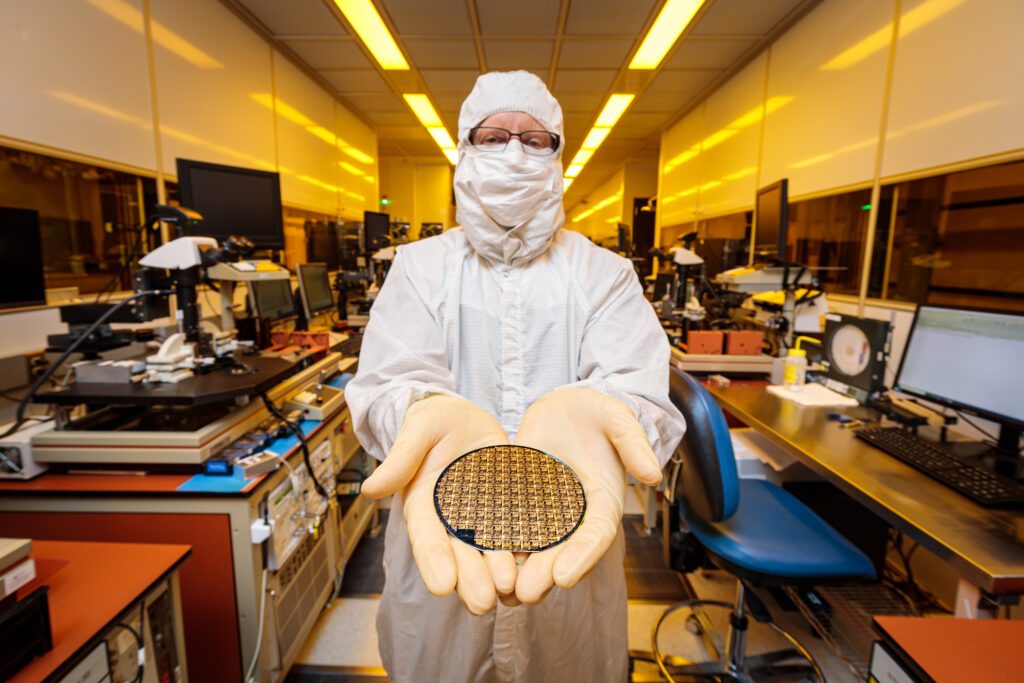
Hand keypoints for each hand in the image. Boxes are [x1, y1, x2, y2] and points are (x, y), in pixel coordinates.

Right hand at [360, 395, 517, 613]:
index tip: (442, 585)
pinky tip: (537, 566)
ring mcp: (482, 517)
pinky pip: (518, 531)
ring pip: (489, 551)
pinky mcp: (508, 508)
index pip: (426, 536)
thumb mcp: (419, 430)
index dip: (433, 560)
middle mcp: (452, 518)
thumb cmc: (433, 421)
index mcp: (424, 503)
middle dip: (471, 578)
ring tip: (510, 590)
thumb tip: (370, 489)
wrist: (463, 418)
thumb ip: (401, 458)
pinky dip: (525, 550)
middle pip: (460, 554)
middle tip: (482, 603)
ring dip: (498, 572)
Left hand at [512, 388, 661, 603]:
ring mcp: (544, 513)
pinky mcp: (518, 503)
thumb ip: (633, 443)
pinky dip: (495, 543)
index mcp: (603, 503)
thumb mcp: (617, 419)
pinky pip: (506, 525)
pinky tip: (478, 558)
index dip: (582, 556)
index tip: (565, 577)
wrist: (565, 407)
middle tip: (524, 593)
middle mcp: (574, 516)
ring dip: (517, 569)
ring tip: (500, 589)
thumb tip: (652, 474)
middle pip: (561, 552)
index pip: (596, 535)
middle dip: (544, 574)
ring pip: (532, 548)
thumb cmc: (596, 414)